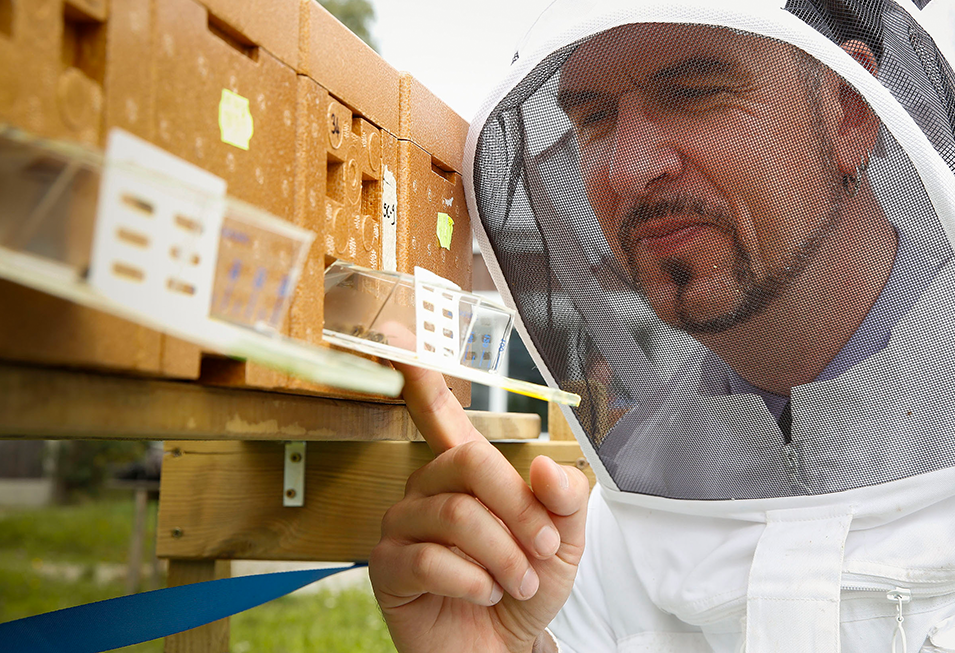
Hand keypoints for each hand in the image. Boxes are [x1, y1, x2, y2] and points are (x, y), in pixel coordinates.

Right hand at [369, 363, 589, 652]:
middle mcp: (426, 487)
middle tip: (543, 550)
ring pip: (457, 515)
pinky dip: (473, 581)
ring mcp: (402, 525)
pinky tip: (482, 594)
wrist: (503, 651)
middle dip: (519, 510)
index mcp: (465, 470)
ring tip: (516, 582)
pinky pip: (430, 558)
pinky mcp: (388, 568)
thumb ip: (566, 500)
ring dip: (503, 555)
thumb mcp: (562, 541)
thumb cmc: (525, 588)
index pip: (438, 410)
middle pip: (470, 462)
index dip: (418, 373)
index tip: (397, 333)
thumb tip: (546, 467)